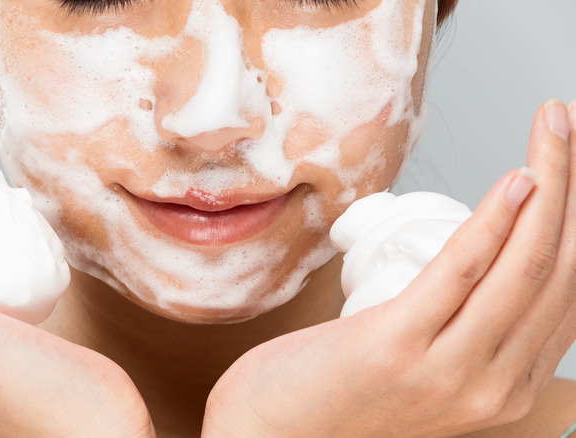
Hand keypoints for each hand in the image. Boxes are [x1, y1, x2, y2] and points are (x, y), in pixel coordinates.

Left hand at [203, 100, 575, 437]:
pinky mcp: (397, 348)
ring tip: (552, 124)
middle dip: (573, 189)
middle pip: (557, 271)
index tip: (569, 169)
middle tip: (563, 124)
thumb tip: (479, 266)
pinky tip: (518, 177)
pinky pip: (462, 272)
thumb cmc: (338, 394)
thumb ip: (460, 333)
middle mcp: (493, 388)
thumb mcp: (421, 368)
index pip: (565, 294)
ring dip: (548, 181)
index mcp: (505, 389)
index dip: (575, 222)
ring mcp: (450, 373)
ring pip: (524, 264)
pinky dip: (496, 220)